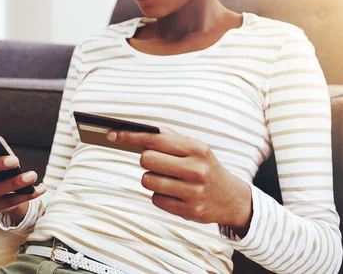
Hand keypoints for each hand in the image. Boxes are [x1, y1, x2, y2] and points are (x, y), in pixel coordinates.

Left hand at [107, 127, 252, 229]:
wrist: (230, 198)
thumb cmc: (206, 168)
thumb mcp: (196, 148)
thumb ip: (170, 138)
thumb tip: (140, 131)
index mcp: (197, 149)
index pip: (154, 140)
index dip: (130, 137)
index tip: (112, 134)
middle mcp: (196, 169)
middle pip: (146, 160)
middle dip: (146, 160)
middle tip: (157, 163)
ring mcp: (192, 192)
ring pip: (147, 181)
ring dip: (152, 179)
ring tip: (169, 179)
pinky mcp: (188, 211)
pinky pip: (156, 199)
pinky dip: (160, 195)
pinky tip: (175, 194)